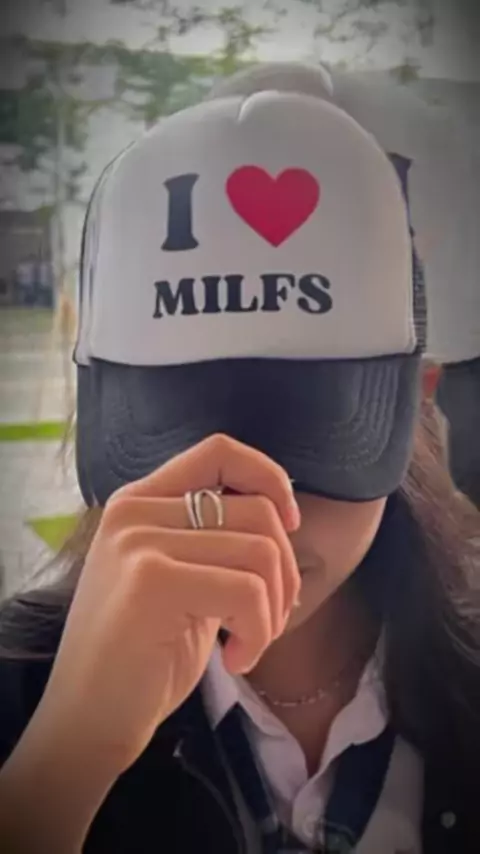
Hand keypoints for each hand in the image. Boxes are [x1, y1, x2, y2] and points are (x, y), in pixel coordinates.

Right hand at [35, 434, 300, 774]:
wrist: (88, 719)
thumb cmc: (143, 655)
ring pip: (260, 553)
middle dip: (285, 571)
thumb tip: (282, 514)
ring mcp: (139, 541)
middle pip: (256, 510)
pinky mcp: (151, 581)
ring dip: (272, 611)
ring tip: (247, 644)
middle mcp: (135, 510)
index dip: (269, 478)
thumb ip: (213, 539)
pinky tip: (236, 660)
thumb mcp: (179, 577)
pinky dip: (259, 632)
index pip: (218, 451)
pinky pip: (247, 591)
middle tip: (268, 618)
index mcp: (140, 501)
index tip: (289, 524)